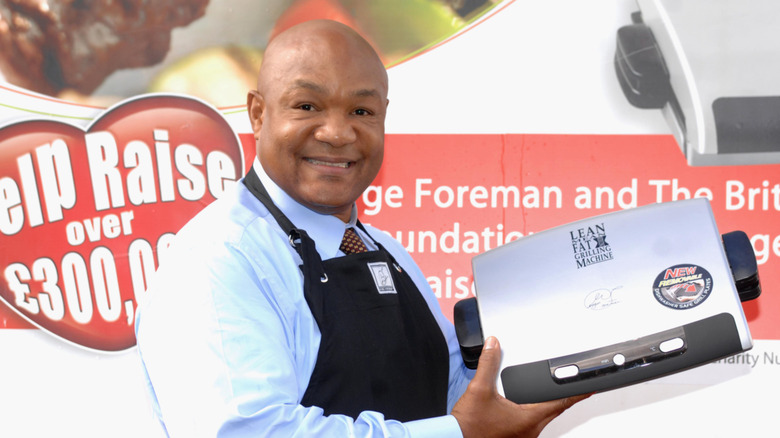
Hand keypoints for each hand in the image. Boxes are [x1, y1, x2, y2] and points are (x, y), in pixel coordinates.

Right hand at [451, 337, 590, 437]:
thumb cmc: (469, 426)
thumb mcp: (479, 389)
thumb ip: (489, 364)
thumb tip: (494, 346)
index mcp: (528, 418)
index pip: (561, 403)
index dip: (577, 393)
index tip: (590, 387)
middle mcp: (530, 431)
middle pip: (555, 411)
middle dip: (564, 398)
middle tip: (573, 387)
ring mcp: (523, 437)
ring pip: (543, 419)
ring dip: (547, 406)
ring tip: (548, 393)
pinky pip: (531, 424)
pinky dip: (533, 413)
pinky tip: (524, 407)